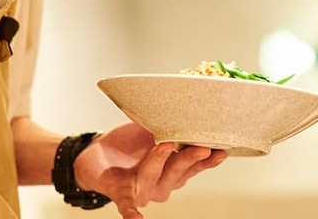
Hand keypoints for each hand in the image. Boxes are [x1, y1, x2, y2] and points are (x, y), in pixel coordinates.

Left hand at [73, 122, 226, 218]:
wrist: (95, 155)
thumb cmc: (127, 145)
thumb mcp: (151, 131)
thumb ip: (168, 126)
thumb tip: (187, 109)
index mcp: (172, 170)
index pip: (194, 166)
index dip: (208, 160)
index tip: (222, 150)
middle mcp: (161, 184)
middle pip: (178, 173)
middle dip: (190, 159)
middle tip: (202, 147)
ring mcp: (142, 190)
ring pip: (154, 178)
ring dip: (160, 162)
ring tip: (165, 145)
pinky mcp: (120, 193)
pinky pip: (126, 204)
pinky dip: (132, 213)